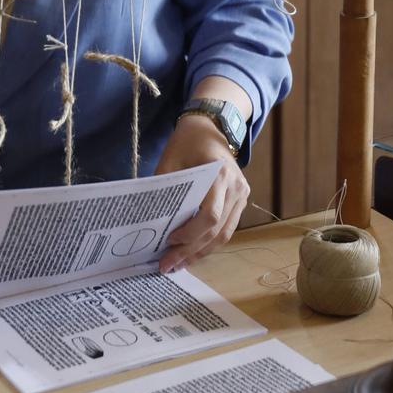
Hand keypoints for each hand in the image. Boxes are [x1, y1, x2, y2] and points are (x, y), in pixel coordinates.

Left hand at [154, 114, 248, 273]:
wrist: (210, 127)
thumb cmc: (187, 142)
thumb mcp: (169, 161)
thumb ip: (163, 190)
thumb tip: (150, 223)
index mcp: (220, 174)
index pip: (210, 214)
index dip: (190, 233)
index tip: (168, 240)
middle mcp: (237, 187)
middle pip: (217, 230)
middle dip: (190, 250)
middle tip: (167, 265)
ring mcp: (242, 194)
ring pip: (224, 234)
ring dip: (200, 252)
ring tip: (177, 265)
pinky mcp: (241, 200)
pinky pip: (227, 228)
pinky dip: (209, 243)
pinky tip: (191, 252)